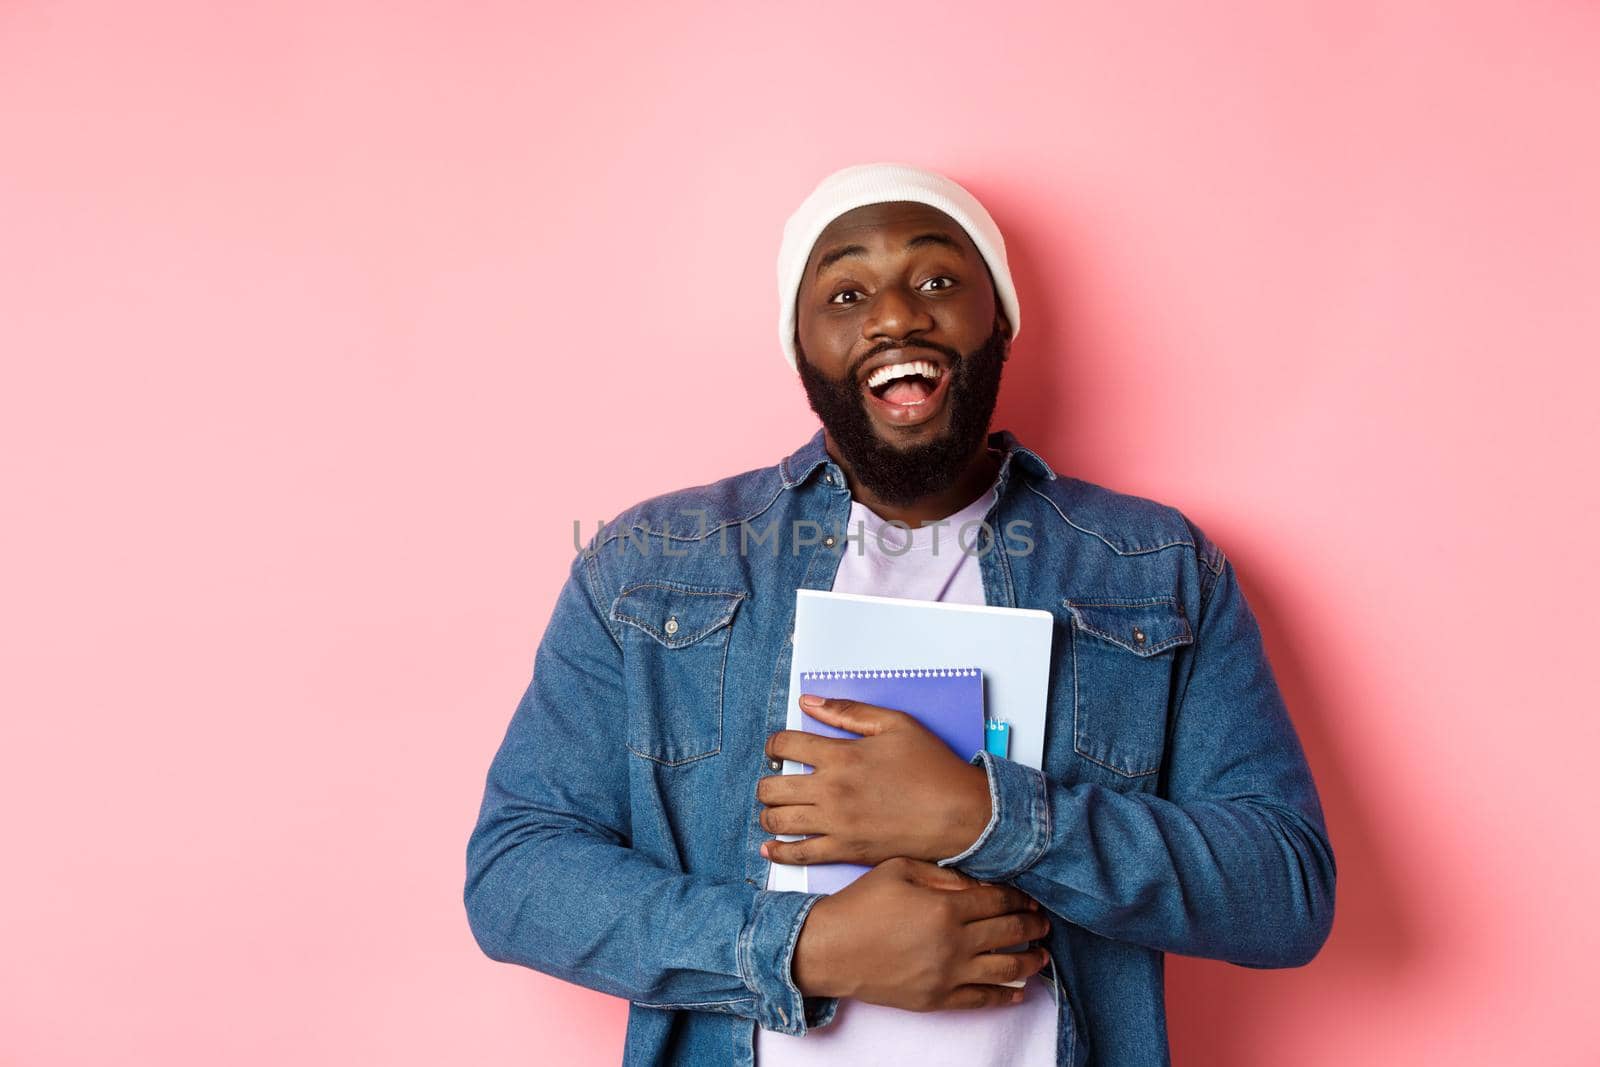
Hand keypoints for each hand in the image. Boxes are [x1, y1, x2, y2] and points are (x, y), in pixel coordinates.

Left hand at [759, 694, 991, 865]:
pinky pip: (799, 855)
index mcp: (841, 756)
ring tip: (775, 808)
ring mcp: (837, 824)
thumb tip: (808, 701)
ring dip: (769, 813)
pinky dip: (778, 852)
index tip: (778, 749)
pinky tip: (770, 847)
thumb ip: (848, 711)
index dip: (774, 745)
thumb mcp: (895, 724)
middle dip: (768, 782)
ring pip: (778, 821)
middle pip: (772, 787)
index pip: (785, 745)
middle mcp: (832, 790)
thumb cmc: (933, 767)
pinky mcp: (846, 851)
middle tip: (777, 780)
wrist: (961, 814)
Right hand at [791, 857, 1050, 1010]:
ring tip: (1041, 956)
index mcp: (945, 906)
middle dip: (1031, 926)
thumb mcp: (899, 870)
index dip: (1019, 899)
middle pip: (1007, 933)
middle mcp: (952, 943)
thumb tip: (977, 883)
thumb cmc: (860, 904)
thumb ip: (942, 874)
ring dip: (1029, 961)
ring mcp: (946, 975)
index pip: (998, 902)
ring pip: (1004, 969)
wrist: (829, 949)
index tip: (1030, 899)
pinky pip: (981, 999)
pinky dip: (1006, 996)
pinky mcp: (936, 999)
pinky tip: (1020, 991)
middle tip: (1043, 923)